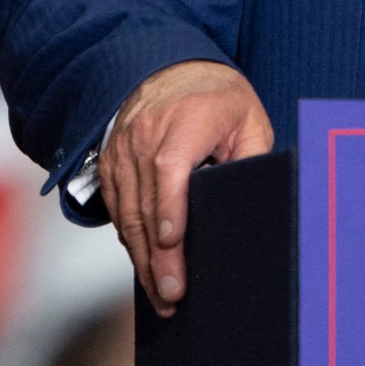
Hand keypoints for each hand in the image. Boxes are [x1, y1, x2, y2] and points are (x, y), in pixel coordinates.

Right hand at [99, 60, 272, 316]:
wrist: (169, 70)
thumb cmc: (218, 100)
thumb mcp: (249, 119)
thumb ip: (251, 157)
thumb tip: (255, 201)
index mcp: (185, 119)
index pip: (169, 166)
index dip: (169, 207)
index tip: (171, 242)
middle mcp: (146, 134)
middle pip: (146, 202)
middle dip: (158, 254)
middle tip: (172, 295)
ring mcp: (122, 150)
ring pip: (127, 213)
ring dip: (142, 258)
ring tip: (161, 295)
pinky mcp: (109, 165)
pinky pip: (117, 210)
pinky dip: (131, 241)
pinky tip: (146, 268)